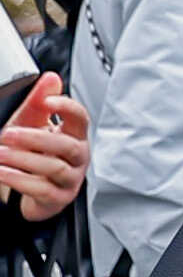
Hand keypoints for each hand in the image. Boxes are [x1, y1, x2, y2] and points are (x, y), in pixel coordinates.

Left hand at [0, 76, 85, 215]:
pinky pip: (41, 189)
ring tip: (0, 153)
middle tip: (9, 134)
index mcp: (74, 136)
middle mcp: (77, 157)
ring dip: (23, 159)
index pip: (81, 119)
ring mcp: (70, 178)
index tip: (48, 101)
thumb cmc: (31, 153)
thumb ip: (39, 102)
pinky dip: (19, 179)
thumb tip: (51, 78)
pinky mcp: (57, 198)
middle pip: (67, 145)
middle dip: (36, 138)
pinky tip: (2, 171)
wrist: (22, 187)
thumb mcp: (30, 124)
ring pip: (54, 167)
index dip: (68, 108)